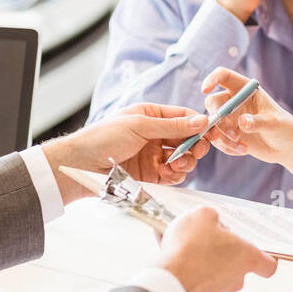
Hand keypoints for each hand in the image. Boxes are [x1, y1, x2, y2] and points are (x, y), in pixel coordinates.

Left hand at [43, 103, 213, 203]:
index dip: (199, 124)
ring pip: (183, 158)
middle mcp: (155, 135)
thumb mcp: (140, 125)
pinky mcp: (151, 175)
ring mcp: (153, 156)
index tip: (212, 131)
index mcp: (151, 116)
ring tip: (179, 164)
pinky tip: (170, 173)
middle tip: (198, 151)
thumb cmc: (104, 137)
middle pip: (187, 139)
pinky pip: (173, 175)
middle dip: (195, 145)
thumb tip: (202, 121)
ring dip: (186, 161)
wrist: (81, 165)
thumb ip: (172, 126)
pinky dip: (176, 174)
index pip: (183, 117)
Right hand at [159, 206, 277, 291]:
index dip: (265, 258)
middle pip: (238, 264)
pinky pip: (196, 277)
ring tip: (186, 243)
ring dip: (204, 259)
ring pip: (215, 271)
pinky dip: (188, 267)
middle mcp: (235, 278)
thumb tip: (211, 222)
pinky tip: (174, 253)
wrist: (168, 276)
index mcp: (246, 257)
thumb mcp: (204, 215)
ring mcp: (216, 289)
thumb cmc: (190, 248)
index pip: (268, 265)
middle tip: (210, 238)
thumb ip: (213, 217)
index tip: (261, 253)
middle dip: (224, 251)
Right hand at [200, 67, 292, 164]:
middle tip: (234, 135)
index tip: (204, 90)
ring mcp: (229, 117)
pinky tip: (243, 150)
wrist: (285, 147)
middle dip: (219, 120)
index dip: (212, 79)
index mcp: (245, 89)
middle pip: (212, 103)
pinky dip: (227, 147)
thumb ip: (258, 122)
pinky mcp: (227, 133)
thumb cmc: (284, 128)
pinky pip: (217, 139)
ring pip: (212, 124)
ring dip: (223, 138)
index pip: (224, 76)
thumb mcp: (275, 124)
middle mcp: (234, 101)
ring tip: (243, 147)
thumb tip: (242, 121)